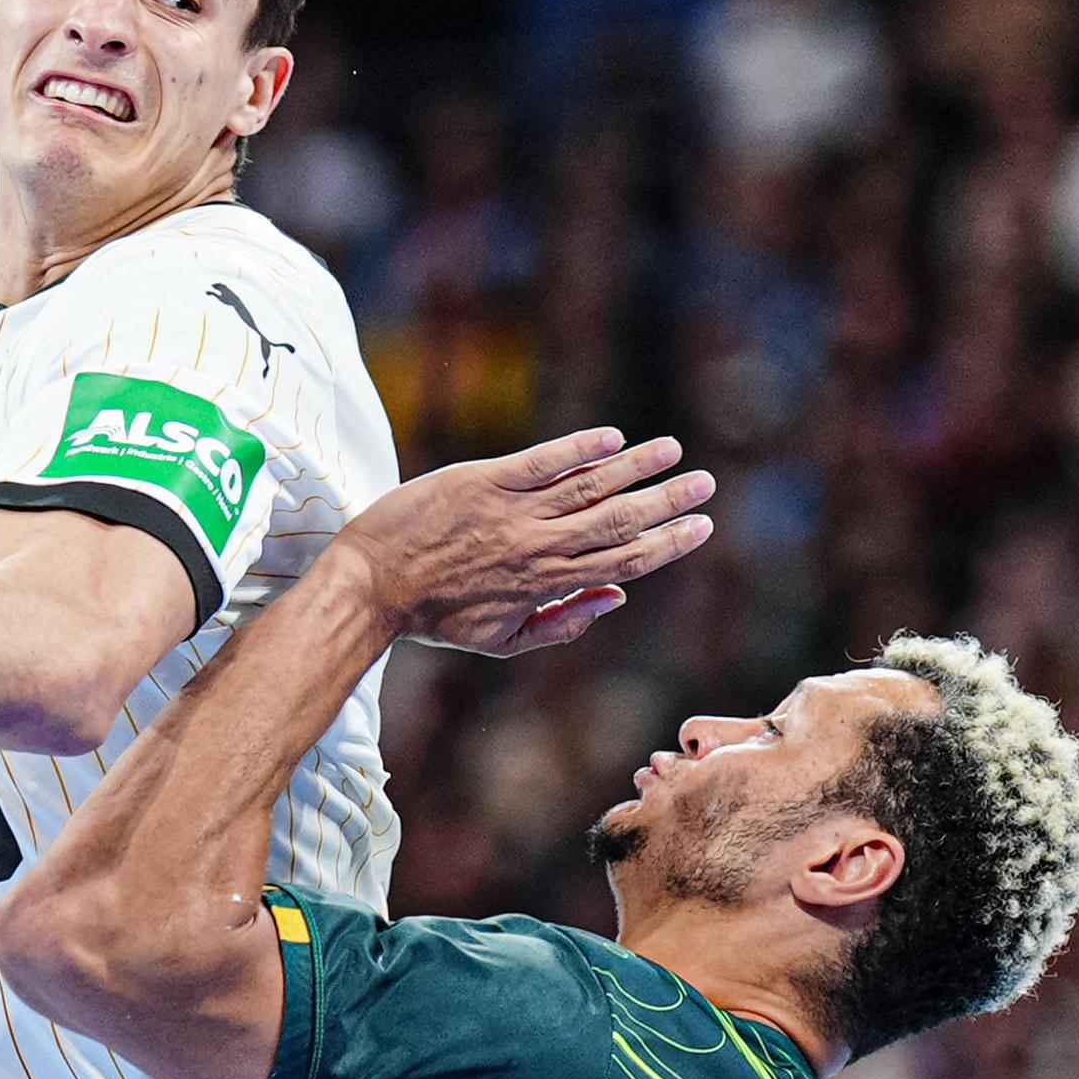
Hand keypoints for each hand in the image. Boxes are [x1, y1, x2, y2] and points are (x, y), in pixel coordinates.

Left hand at [335, 428, 712, 656]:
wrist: (372, 586)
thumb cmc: (435, 617)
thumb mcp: (501, 641)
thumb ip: (562, 624)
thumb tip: (614, 597)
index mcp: (547, 585)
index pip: (623, 561)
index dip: (667, 543)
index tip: (700, 527)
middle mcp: (539, 547)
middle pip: (618, 522)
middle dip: (667, 503)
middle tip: (705, 484)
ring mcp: (512, 512)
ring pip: (588, 487)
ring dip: (636, 467)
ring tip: (672, 451)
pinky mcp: (484, 481)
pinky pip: (542, 462)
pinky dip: (580, 448)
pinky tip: (613, 437)